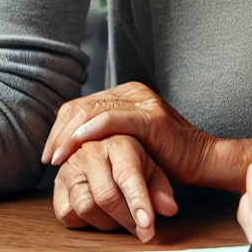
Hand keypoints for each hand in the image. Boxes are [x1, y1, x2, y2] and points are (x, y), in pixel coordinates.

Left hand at [42, 83, 216, 185]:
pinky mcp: (152, 118)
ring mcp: (143, 102)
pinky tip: (76, 145)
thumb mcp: (130, 143)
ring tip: (57, 158)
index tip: (49, 155)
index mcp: (126, 94)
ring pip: (92, 111)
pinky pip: (113, 120)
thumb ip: (107, 136)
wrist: (202, 159)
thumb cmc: (166, 157)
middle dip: (59, 133)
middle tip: (48, 159)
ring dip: (69, 136)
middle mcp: (133, 91)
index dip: (59, 128)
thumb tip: (70, 147)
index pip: (80, 105)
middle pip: (82, 106)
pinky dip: (90, 131)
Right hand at [52, 135, 177, 240]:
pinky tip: (98, 215)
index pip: (127, 176)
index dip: (138, 202)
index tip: (147, 226)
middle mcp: (91, 151)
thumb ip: (161, 189)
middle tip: (141, 229)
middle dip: (126, 219)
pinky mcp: (56, 184)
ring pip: (85, 207)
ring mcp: (70, 167)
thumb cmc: (132, 162)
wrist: (104, 150)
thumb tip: (169, 209)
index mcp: (119, 142)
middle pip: (106, 196)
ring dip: (106, 222)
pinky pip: (67, 214)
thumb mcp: (153, 170)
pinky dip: (84, 223)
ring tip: (120, 219)